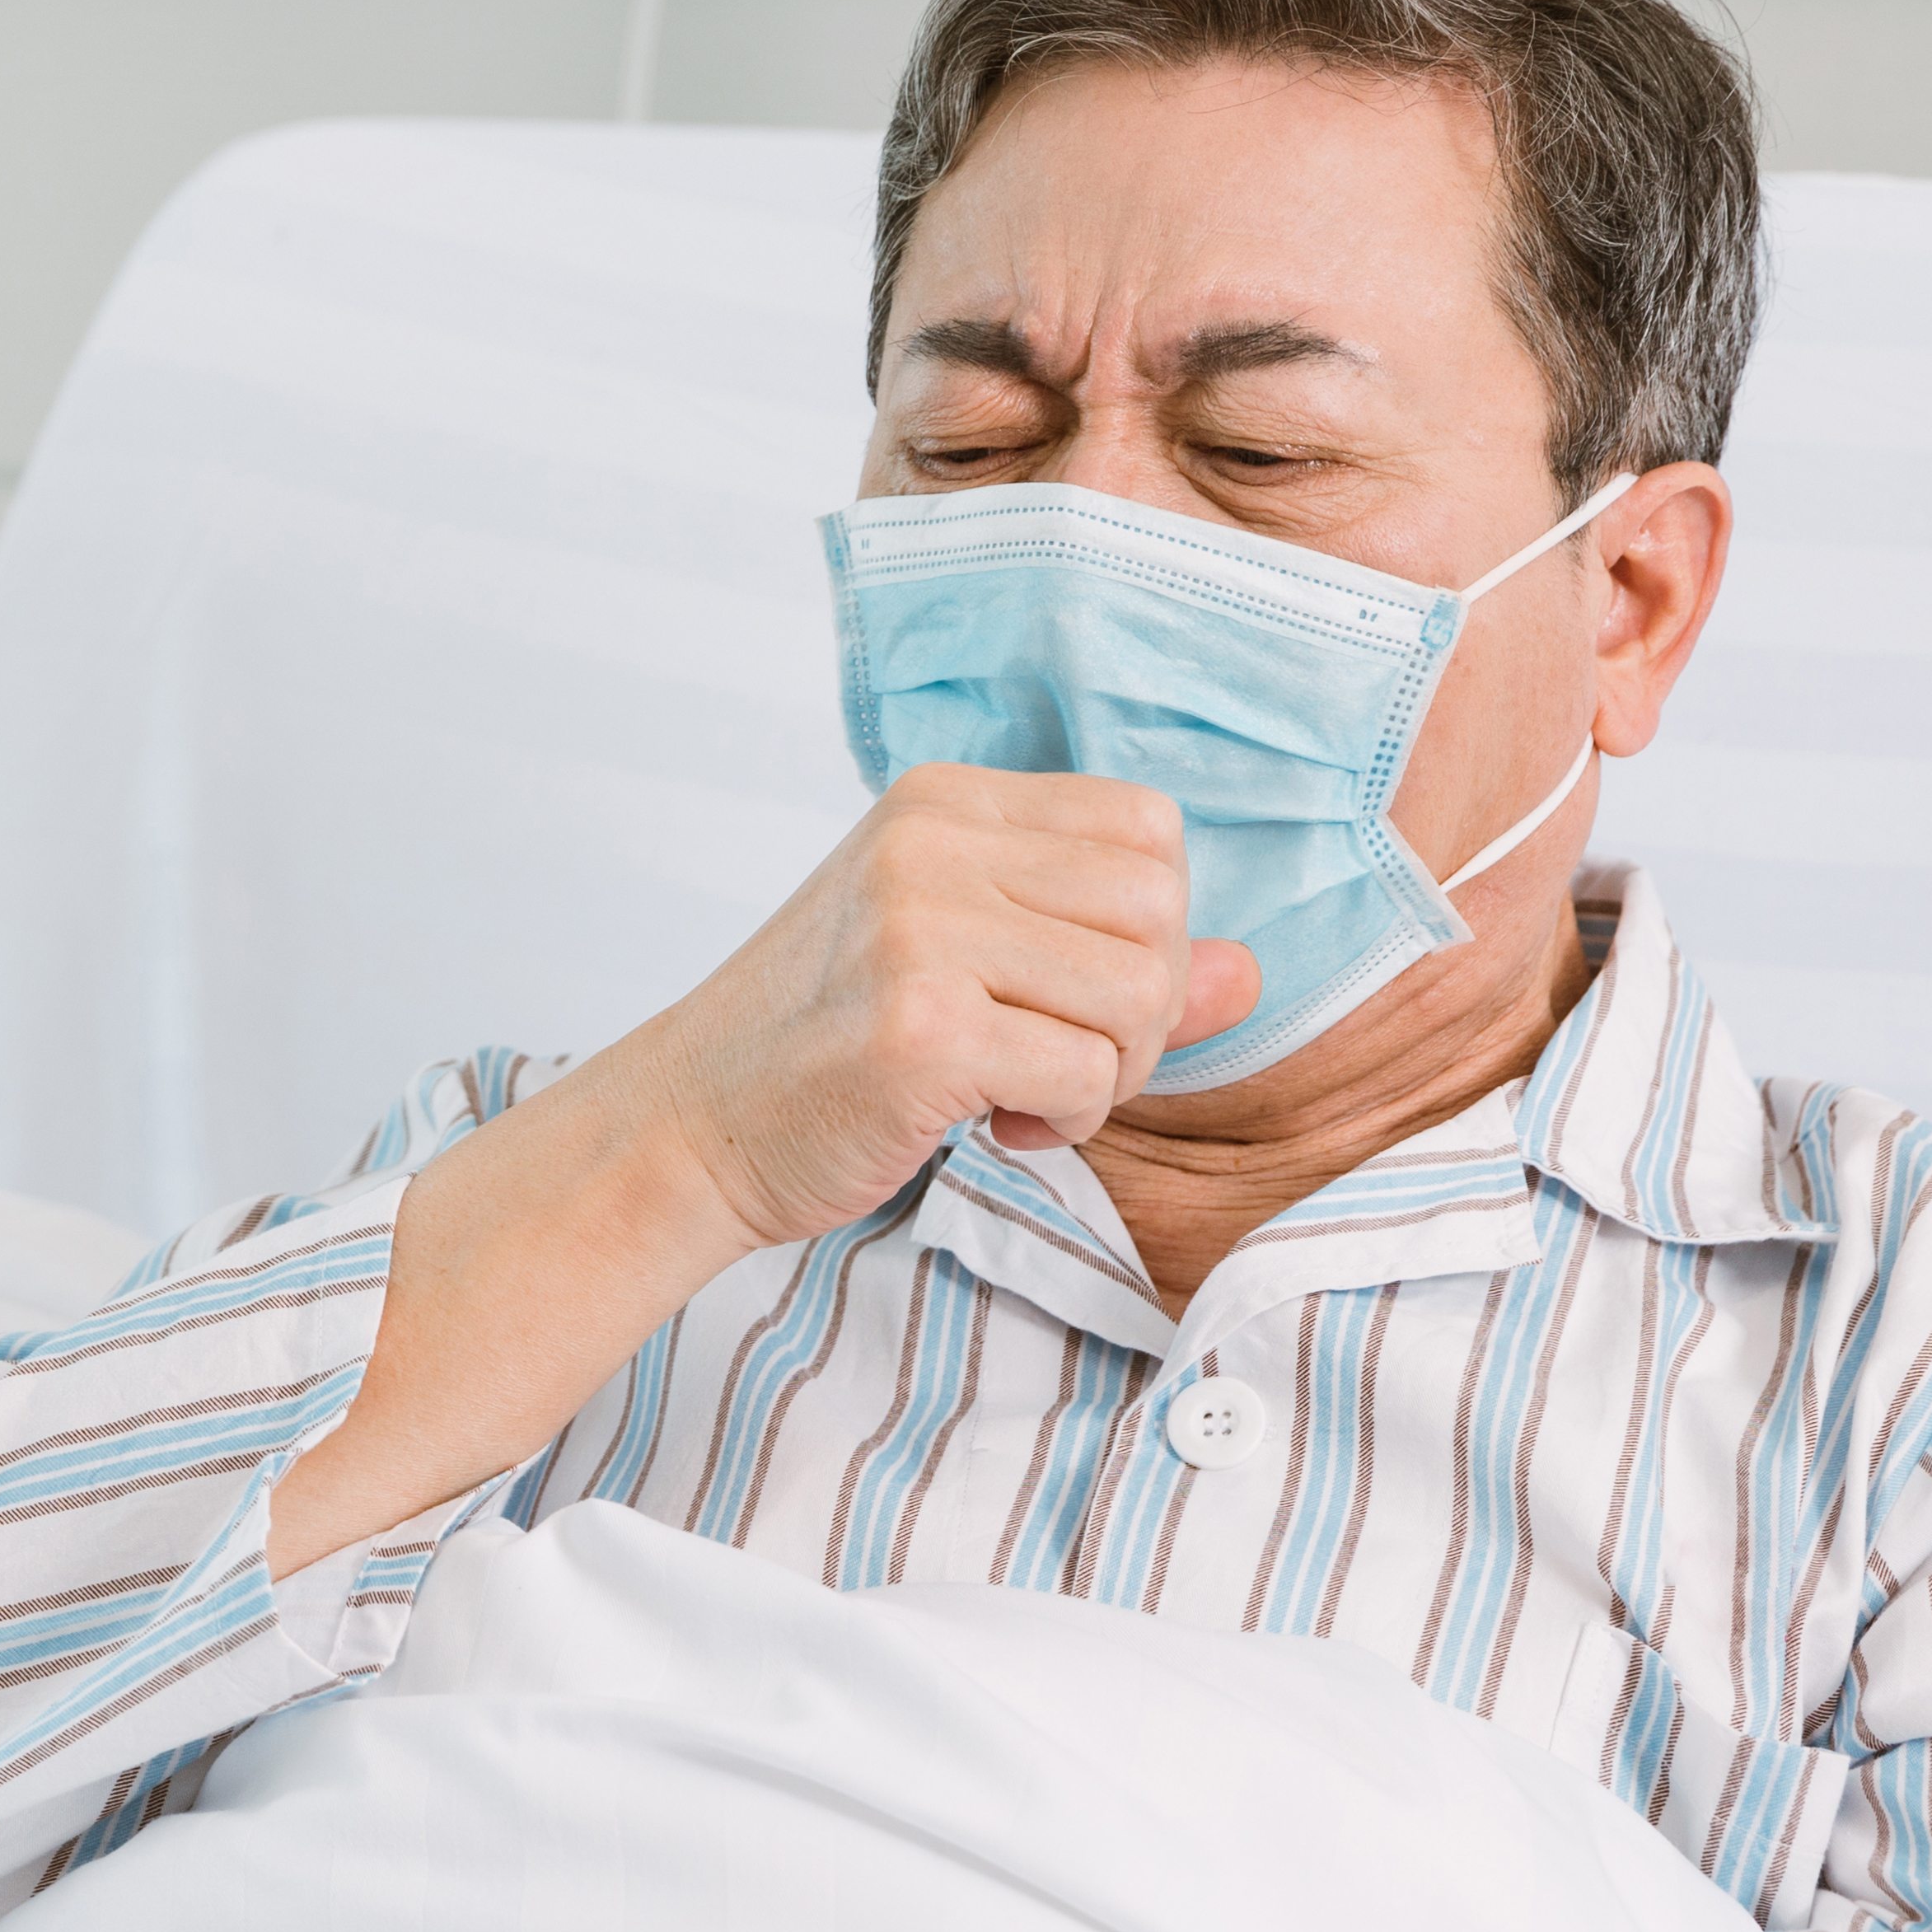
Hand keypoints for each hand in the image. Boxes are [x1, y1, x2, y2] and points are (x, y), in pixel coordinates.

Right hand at [262, 772, 1248, 1577]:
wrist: (687, 1129)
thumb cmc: (825, 1049)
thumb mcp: (963, 965)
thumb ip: (1101, 957)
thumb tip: (1244, 971)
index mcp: (943, 802)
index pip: (1147, 829)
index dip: (1143, 929)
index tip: (1064, 991)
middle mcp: (932, 843)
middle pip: (1160, 908)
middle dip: (1140, 1011)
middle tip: (1054, 1059)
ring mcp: (921, 930)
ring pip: (1140, 992)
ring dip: (1108, 1073)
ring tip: (1019, 1092)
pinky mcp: (921, 1027)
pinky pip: (1090, 1073)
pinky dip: (1068, 1121)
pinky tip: (993, 1124)